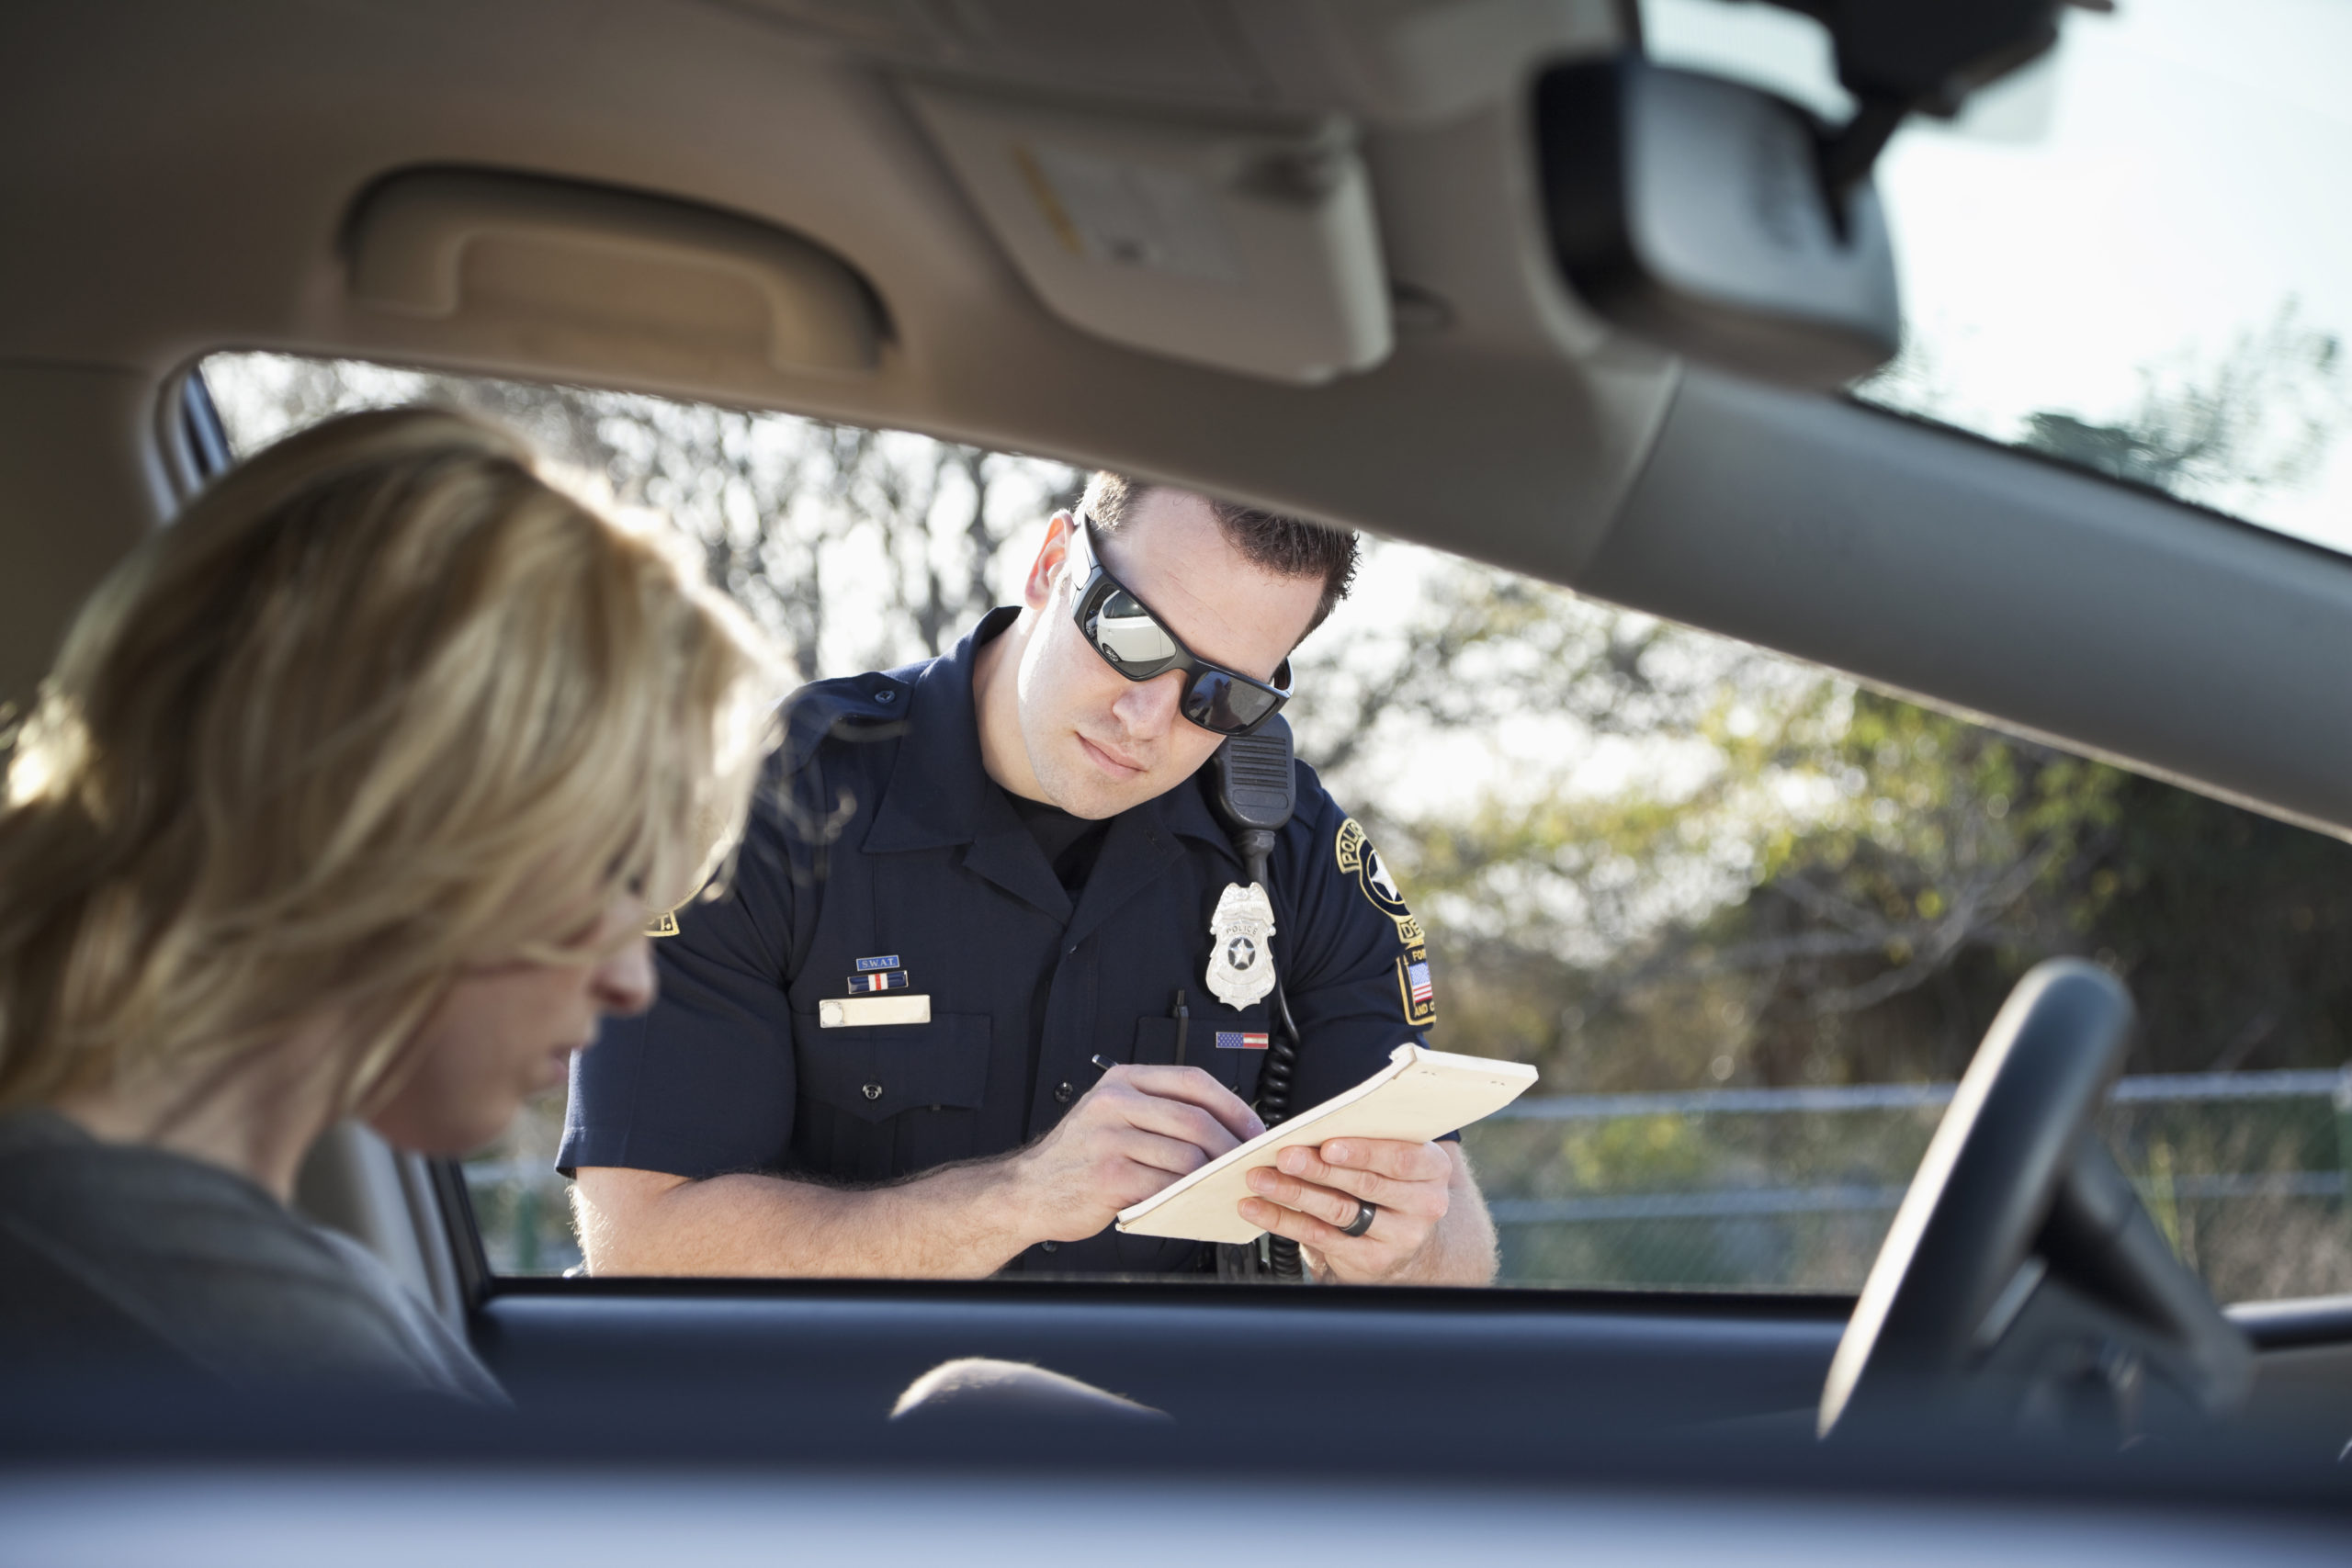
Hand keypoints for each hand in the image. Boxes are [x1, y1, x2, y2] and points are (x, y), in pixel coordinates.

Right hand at [1008, 1065, 1264, 1243]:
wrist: (1028, 1191)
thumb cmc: (1078, 1158)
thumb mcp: (1111, 1115)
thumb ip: (1158, 1112)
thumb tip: (1225, 1126)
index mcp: (1121, 1081)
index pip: (1192, 1082)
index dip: (1232, 1105)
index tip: (1253, 1127)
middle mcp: (1114, 1104)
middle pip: (1195, 1120)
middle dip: (1231, 1145)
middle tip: (1246, 1163)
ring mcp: (1109, 1140)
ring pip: (1185, 1155)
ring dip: (1213, 1175)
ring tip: (1224, 1184)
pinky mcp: (1109, 1178)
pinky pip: (1165, 1185)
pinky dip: (1188, 1195)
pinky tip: (1194, 1200)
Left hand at [1238, 1137, 1453, 1283]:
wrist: (1406, 1238)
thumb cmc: (1392, 1183)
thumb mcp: (1397, 1159)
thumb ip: (1370, 1142)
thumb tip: (1313, 1128)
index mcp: (1433, 1169)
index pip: (1401, 1158)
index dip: (1363, 1152)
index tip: (1327, 1145)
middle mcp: (1423, 1205)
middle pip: (1364, 1184)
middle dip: (1318, 1169)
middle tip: (1284, 1156)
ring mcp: (1399, 1237)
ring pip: (1339, 1210)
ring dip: (1294, 1193)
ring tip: (1261, 1179)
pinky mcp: (1370, 1259)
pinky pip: (1320, 1237)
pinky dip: (1283, 1220)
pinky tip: (1258, 1207)